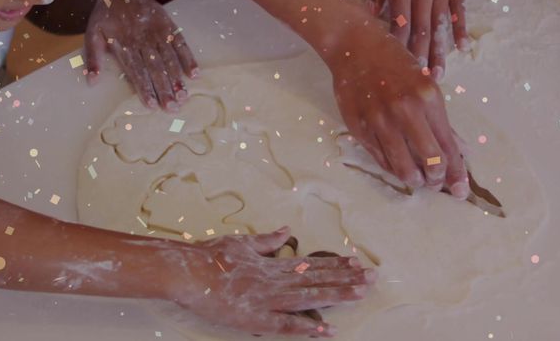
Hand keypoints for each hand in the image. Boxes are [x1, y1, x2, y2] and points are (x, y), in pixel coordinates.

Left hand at [84, 0, 197, 110]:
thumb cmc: (105, 17)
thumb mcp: (92, 34)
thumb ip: (92, 58)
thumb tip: (92, 82)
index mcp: (124, 43)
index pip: (136, 69)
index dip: (144, 87)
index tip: (151, 104)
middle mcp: (142, 38)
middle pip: (155, 67)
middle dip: (164, 88)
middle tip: (172, 108)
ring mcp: (157, 31)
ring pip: (169, 58)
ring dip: (177, 78)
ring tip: (183, 96)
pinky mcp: (168, 24)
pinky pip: (180, 43)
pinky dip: (189, 58)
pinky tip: (195, 74)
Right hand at [170, 227, 371, 336]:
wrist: (187, 272)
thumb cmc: (210, 256)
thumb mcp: (242, 242)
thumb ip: (267, 240)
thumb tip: (287, 230)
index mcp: (272, 264)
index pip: (311, 265)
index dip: (336, 265)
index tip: (357, 263)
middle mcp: (275, 281)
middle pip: (317, 279)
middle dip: (346, 279)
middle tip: (373, 277)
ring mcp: (267, 300)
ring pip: (309, 297)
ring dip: (336, 295)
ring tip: (360, 294)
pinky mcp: (255, 318)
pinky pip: (285, 324)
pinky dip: (306, 327)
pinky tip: (326, 329)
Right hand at [326, 20, 469, 196]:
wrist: (354, 46)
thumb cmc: (394, 62)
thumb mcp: (425, 84)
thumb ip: (442, 121)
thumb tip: (462, 151)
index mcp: (427, 97)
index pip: (448, 146)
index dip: (456, 173)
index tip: (460, 190)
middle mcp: (404, 110)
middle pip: (429, 161)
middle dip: (436, 179)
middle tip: (436, 183)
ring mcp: (378, 120)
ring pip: (402, 166)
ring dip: (413, 179)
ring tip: (417, 179)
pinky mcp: (358, 126)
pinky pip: (379, 158)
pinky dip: (391, 166)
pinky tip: (398, 166)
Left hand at [365, 0, 467, 79]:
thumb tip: (373, 10)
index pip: (398, 20)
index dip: (397, 45)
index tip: (394, 68)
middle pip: (421, 28)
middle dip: (419, 58)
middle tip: (419, 84)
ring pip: (441, 22)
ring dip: (439, 50)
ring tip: (438, 74)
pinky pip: (459, 5)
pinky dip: (460, 26)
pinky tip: (461, 45)